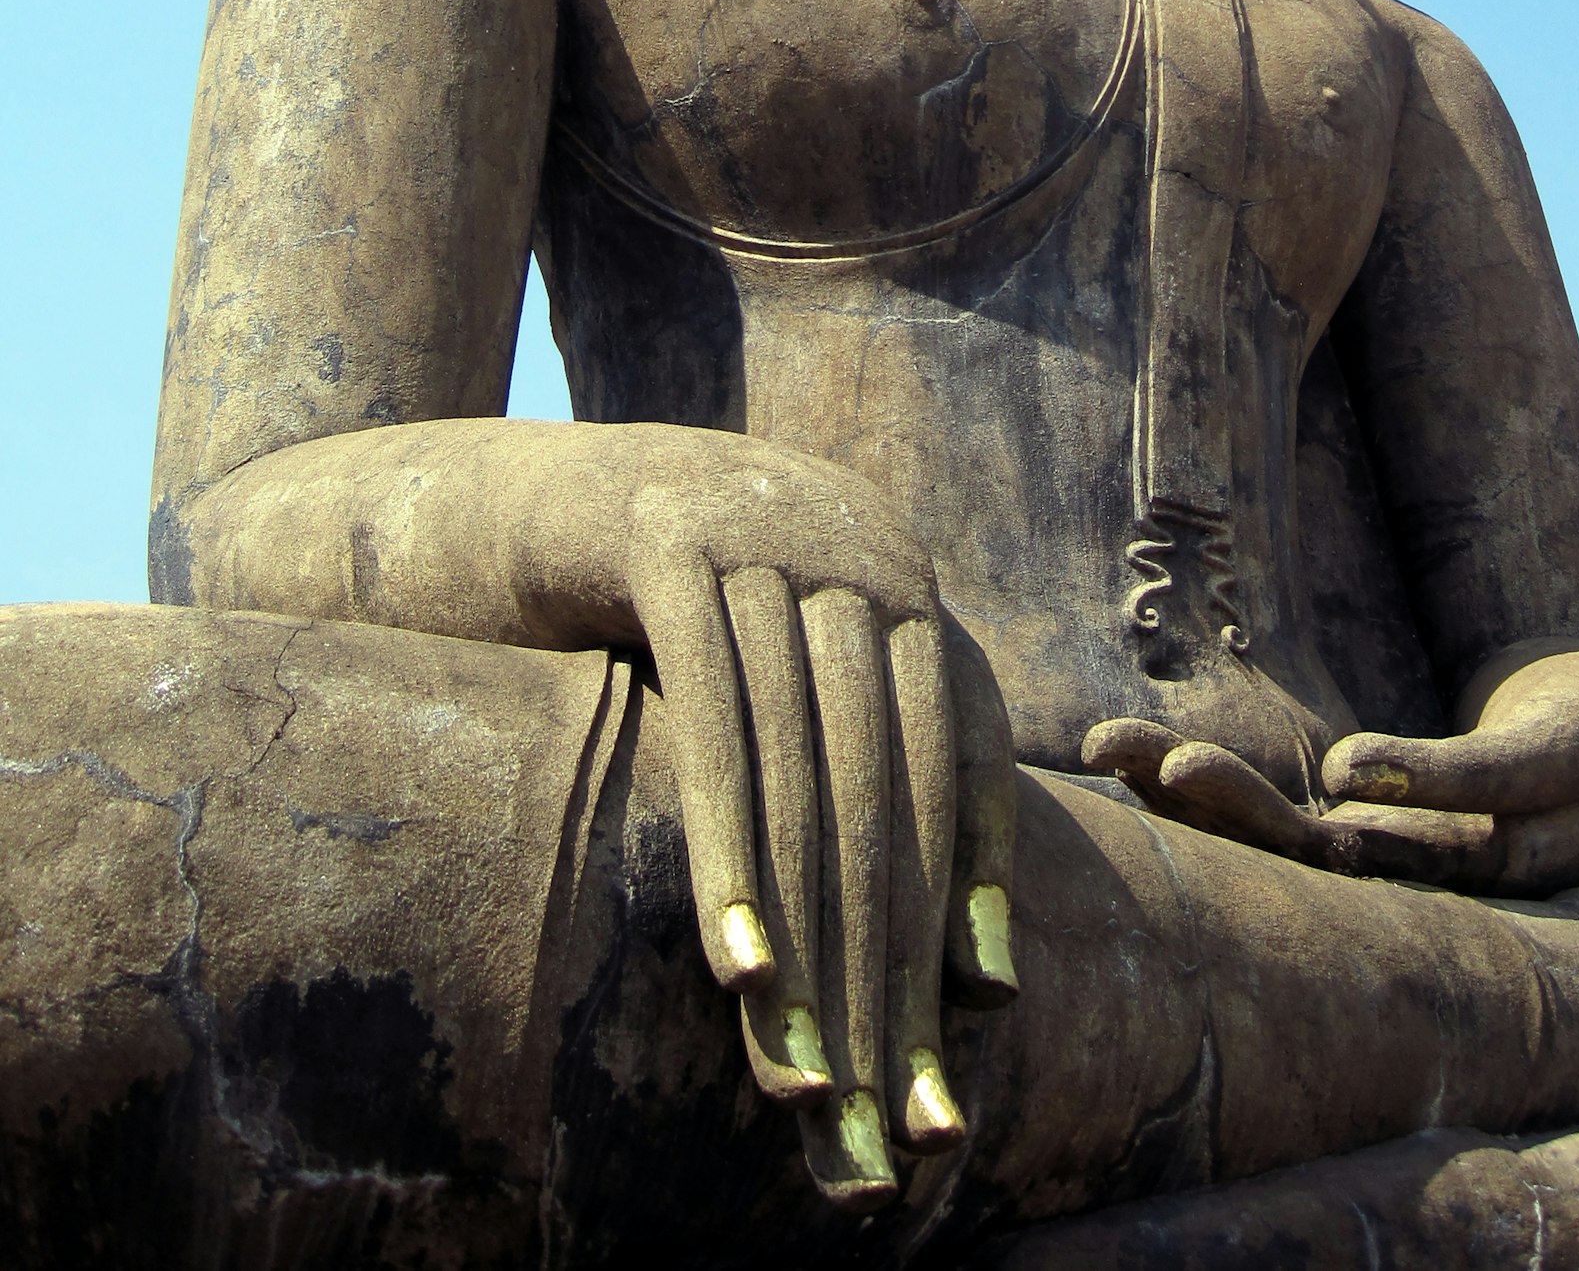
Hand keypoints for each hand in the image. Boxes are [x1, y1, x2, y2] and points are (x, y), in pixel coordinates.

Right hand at [513, 426, 1019, 1211]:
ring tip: (808, 1080)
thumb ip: (891, 807)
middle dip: (883, 971)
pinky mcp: (668, 545)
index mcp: (910, 588)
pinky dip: (730, 857)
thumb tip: (996, 989)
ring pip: (803, 775)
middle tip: (876, 1122)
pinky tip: (738, 969)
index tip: (944, 1090)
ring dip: (809, 942)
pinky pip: (715, 727)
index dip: (956, 931)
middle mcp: (863, 553)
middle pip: (886, 794)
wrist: (548, 490)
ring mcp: (769, 539)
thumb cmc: (686, 622)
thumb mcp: (797, 697)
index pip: (958, 781)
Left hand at [1082, 644, 1578, 896]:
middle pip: (1270, 849)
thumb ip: (1466, 774)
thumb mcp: (1551, 763)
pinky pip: (1272, 820)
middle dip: (1189, 797)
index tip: (1180, 767)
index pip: (1319, 856)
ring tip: (1103, 748)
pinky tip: (1143, 769)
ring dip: (1182, 794)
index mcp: (1431, 877)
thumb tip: (1343, 779)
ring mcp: (1364, 854)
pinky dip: (1206, 793)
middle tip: (1113, 747)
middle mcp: (1385, 877)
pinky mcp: (1359, 827)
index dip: (1245, 815)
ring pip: (1259, 838)